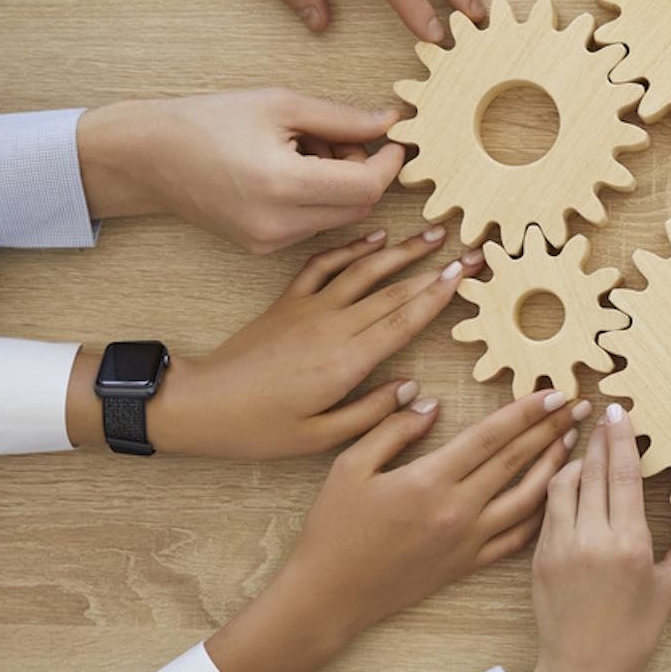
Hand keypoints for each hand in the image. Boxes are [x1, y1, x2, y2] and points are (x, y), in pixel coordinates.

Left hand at [65, 228, 484, 457]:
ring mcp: (309, 309)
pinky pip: (324, 266)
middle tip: (470, 251)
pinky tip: (374, 237)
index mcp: (346, 362)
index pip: (404, 319)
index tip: (466, 273)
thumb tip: (415, 390)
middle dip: (435, 268)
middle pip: (394, 290)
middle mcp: (333, 327)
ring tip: (433, 233)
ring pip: (364, 270)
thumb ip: (372, 414)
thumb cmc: (258, 429)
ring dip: (401, 250)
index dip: (439, 294)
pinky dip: (351, 247)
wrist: (200, 403)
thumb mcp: (319, 439)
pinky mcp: (288, 302)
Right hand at [78, 89, 404, 253]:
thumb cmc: (209, 120)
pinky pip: (313, 225)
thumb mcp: (280, 104)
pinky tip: (290, 170)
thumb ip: (342, 117)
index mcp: (283, 184)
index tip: (392, 138)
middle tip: (341, 136)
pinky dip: (317, 198)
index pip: (367, 186)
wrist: (148, 157)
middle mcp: (277, 224)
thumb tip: (392, 122)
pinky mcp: (261, 248)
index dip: (389, 162)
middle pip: (359, 206)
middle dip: (365, 171)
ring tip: (307, 149)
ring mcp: (268, 242)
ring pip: (339, 217)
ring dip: (341, 184)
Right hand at [207, 387, 584, 671]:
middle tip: (581, 407)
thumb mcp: (350, 466)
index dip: (526, 411)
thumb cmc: (334, 528)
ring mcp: (467, 540)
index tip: (554, 392)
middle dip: (553, 430)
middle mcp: (457, 509)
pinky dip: (541, 515)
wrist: (330, 596)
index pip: (491, 436)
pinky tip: (555, 496)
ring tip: (576, 445)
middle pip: (517, 461)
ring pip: (527, 500)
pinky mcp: (468, 565)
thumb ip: (392, 429)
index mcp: (429, 480)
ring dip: (556, 468)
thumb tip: (430, 403)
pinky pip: (517, 538)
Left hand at [527, 404, 670, 671]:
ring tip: (590, 446)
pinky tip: (571, 477)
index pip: (625, 475)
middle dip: (601, 437)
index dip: (623, 438)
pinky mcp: (538, 555)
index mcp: (629, 544)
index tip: (621, 411)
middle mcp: (592, 540)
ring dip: (577, 458)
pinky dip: (560, 485)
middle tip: (606, 412)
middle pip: (595, 470)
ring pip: (564, 482)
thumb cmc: (633, 634)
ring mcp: (560, 546)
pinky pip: (548, 506)